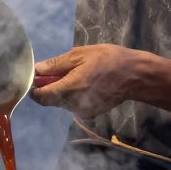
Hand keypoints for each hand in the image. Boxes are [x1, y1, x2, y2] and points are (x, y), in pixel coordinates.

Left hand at [29, 45, 143, 118]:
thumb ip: (56, 64)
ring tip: (80, 74)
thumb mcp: (80, 55)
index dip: (36, 88)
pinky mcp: (91, 114)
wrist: (134, 76)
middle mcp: (73, 105)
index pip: (40, 97)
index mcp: (69, 89)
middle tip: (65, 70)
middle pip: (51, 99)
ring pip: (63, 102)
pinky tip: (88, 84)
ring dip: (64, 90)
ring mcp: (83, 112)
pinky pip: (74, 105)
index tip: (40, 77)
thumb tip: (37, 70)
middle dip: (52, 86)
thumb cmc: (107, 60)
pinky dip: (75, 95)